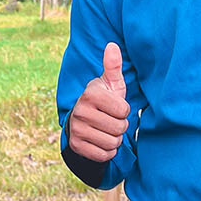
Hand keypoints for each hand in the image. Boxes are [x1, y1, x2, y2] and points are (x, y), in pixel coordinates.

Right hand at [67, 42, 129, 162]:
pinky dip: (107, 151)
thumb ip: (113, 66)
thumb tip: (112, 45)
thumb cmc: (104, 101)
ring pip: (112, 143)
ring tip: (106, 130)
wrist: (83, 122)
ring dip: (114, 139)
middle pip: (119, 128)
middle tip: (111, 120)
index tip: (115, 107)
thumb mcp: (110, 84)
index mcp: (90, 94)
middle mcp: (80, 110)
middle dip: (120, 127)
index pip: (123, 110)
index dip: (124, 110)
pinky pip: (104, 155)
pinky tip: (101, 141)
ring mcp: (76, 129)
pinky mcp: (76, 146)